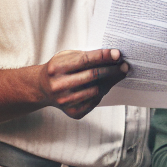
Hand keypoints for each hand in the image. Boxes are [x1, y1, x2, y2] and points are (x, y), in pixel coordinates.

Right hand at [0, 49, 129, 123]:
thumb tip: (114, 56)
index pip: (86, 60)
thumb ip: (87, 56)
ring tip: (117, 74)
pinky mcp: (71, 112)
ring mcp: (64, 101)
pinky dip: (103, 92)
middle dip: (112, 69)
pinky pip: (94, 102)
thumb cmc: (59, 68)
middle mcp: (59, 85)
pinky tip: (105, 85)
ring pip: (96, 90)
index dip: (104, 56)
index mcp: (57, 68)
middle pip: (93, 76)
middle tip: (124, 65)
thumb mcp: (67, 56)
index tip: (118, 54)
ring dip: (110, 81)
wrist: (42, 88)